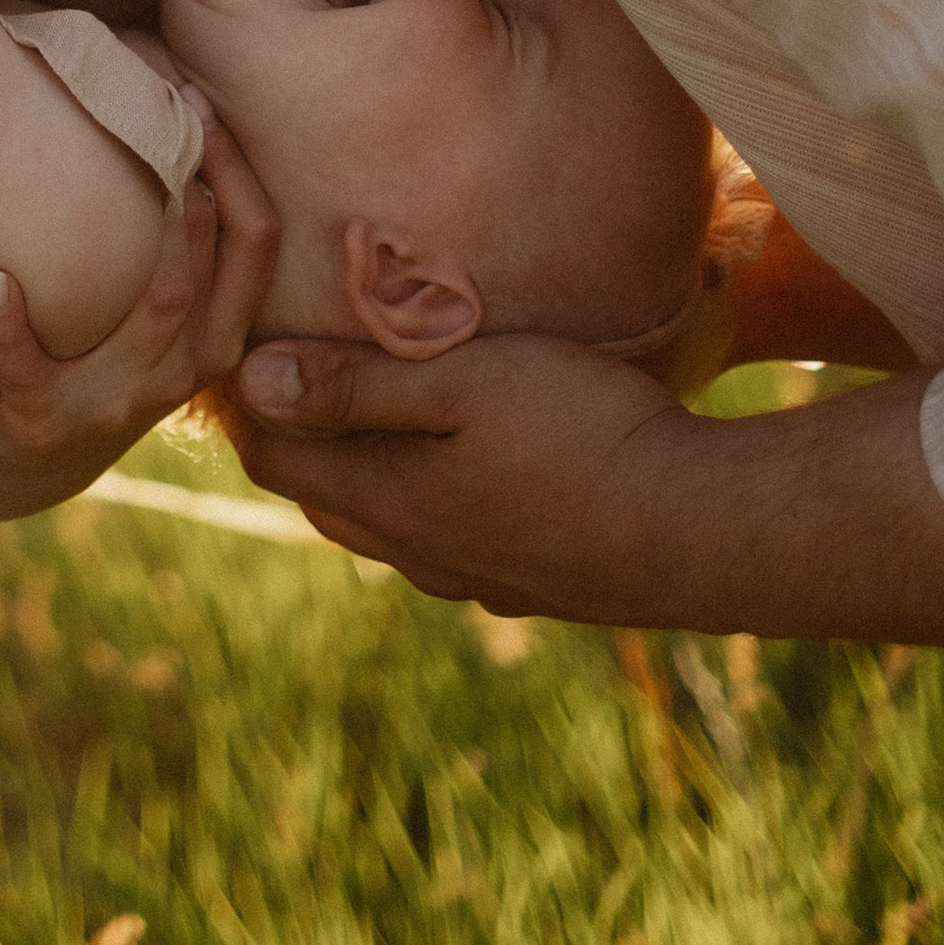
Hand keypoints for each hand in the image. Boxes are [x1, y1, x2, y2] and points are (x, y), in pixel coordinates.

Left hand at [0, 108, 281, 519]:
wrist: (31, 454)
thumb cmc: (98, 347)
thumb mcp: (155, 309)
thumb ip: (182, 239)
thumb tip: (183, 99)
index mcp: (216, 334)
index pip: (257, 245)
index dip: (240, 172)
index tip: (205, 103)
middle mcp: (181, 372)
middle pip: (208, 272)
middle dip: (194, 186)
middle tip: (167, 110)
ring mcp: (116, 402)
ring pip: (153, 311)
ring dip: (139, 242)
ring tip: (110, 173)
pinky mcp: (45, 421)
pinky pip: (32, 368)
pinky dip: (11, 324)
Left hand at [225, 333, 690, 613]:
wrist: (701, 529)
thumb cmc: (578, 432)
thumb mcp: (459, 383)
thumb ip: (355, 385)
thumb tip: (252, 384)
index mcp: (390, 503)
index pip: (278, 462)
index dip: (250, 411)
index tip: (241, 357)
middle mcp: (422, 556)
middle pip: (326, 501)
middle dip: (300, 445)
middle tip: (293, 380)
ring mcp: (481, 581)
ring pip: (390, 531)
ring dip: (368, 480)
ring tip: (372, 423)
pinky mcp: (536, 587)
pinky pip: (453, 548)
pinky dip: (432, 507)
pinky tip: (465, 478)